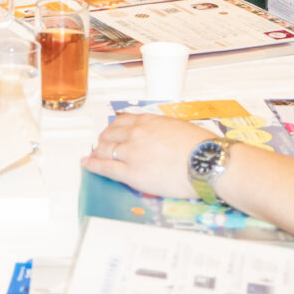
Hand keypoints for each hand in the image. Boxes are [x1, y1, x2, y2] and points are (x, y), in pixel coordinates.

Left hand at [82, 113, 214, 198]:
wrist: (207, 162)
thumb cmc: (201, 147)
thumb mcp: (179, 127)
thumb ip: (162, 130)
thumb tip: (160, 136)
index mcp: (148, 121)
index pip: (122, 121)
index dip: (113, 128)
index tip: (111, 132)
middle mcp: (135, 133)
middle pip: (109, 134)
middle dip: (104, 140)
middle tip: (102, 145)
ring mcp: (131, 152)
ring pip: (104, 149)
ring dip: (97, 152)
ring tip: (94, 155)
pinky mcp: (131, 172)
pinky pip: (104, 167)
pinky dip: (92, 165)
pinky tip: (86, 164)